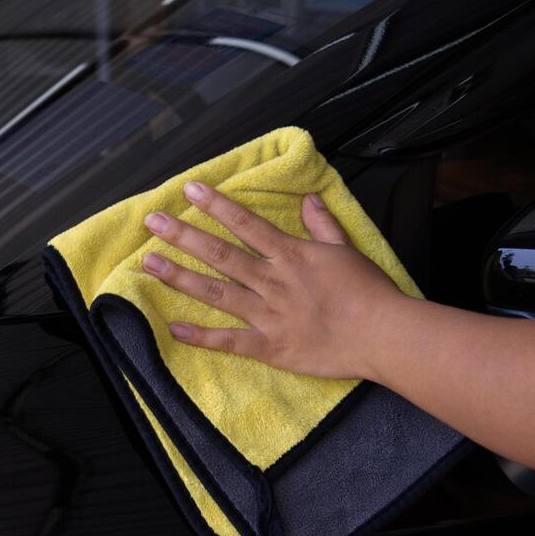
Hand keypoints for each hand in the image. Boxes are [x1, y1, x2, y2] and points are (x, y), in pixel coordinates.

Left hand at [139, 181, 416, 380]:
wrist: (385, 335)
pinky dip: (201, 336)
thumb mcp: (346, 249)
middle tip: (151, 221)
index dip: (215, 205)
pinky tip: (173, 326)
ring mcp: (268, 314)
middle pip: (220, 254)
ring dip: (181, 277)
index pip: (245, 223)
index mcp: (290, 255)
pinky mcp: (271, 346)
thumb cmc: (369, 292)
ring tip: (149, 263)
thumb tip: (307, 198)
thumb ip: (322, 224)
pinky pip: (230, 341)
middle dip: (183, 235)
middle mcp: (273, 281)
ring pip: (217, 292)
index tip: (187, 189)